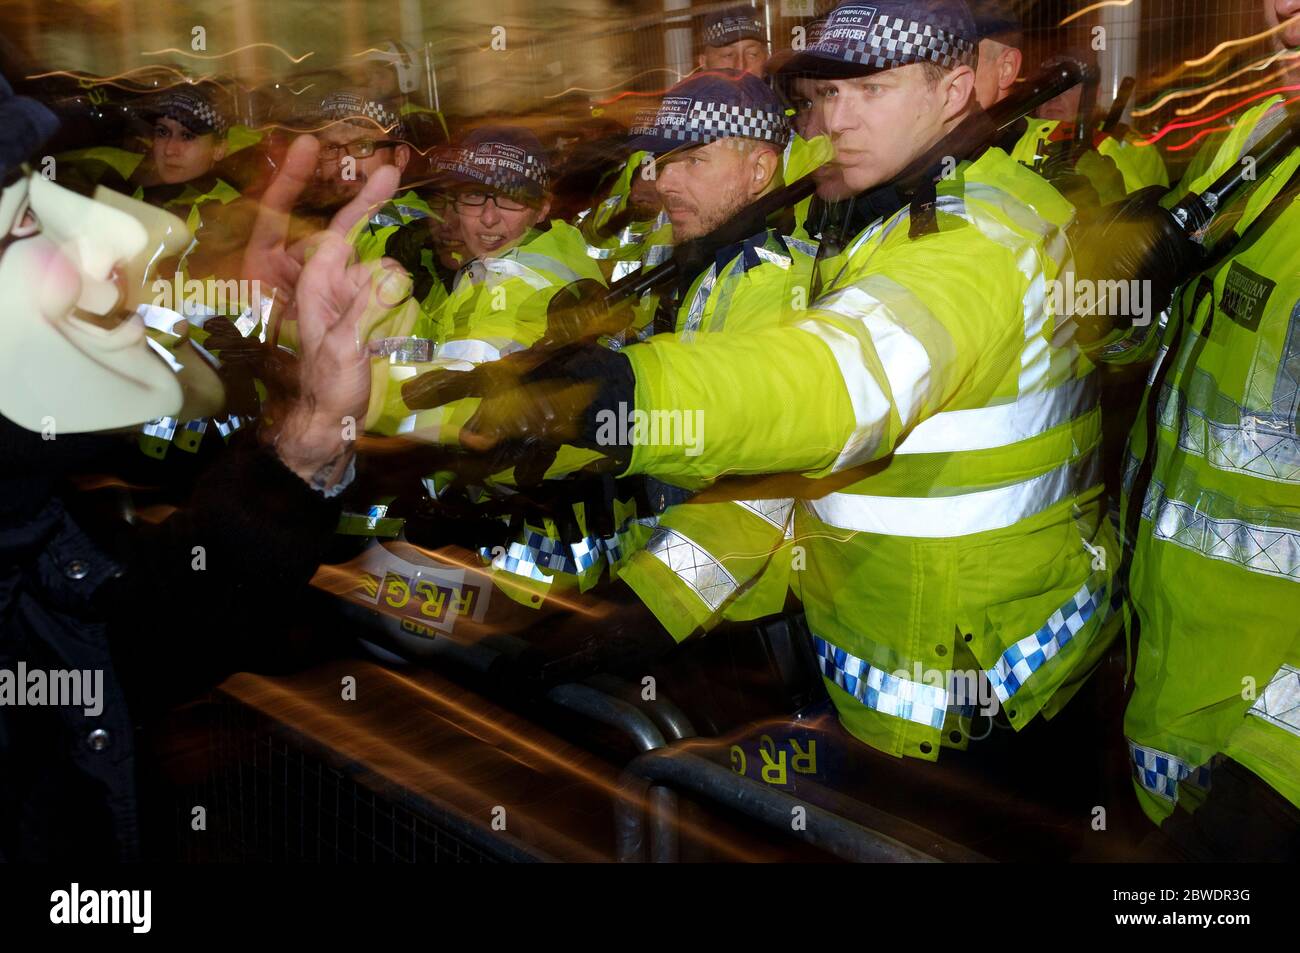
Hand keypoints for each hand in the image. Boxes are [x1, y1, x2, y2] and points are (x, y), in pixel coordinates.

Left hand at [246, 135, 407, 488]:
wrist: (327, 427)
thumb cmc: (328, 390)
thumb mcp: (346, 349)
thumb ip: (368, 308)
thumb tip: (393, 269)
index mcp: (315, 285)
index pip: (340, 229)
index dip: (362, 198)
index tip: (388, 171)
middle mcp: (329, 286)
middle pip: (365, 251)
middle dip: (378, 256)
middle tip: (386, 259)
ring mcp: (346, 302)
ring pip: (382, 277)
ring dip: (389, 300)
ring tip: (376, 341)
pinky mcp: (362, 320)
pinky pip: (386, 298)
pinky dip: (394, 310)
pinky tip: (385, 342)